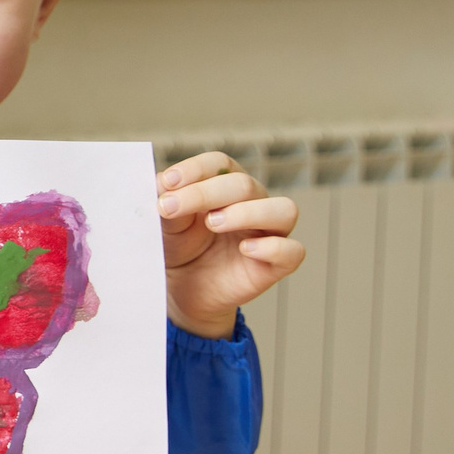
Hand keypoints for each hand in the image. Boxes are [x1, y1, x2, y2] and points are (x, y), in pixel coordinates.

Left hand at [157, 152, 303, 338]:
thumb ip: (166, 202)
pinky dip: (272, 247)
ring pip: (284, 210)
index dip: (196, 169)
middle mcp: (253, 203)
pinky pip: (292, 251)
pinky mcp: (276, 264)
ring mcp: (268, 233)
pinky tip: (245, 249)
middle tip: (173, 208)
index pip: (220, 164)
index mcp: (224, 185)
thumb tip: (161, 183)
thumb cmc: (178, 248)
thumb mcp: (164, 224)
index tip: (167, 182)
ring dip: (247, 213)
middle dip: (206, 193)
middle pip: (245, 184)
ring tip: (213, 224)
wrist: (182, 290)